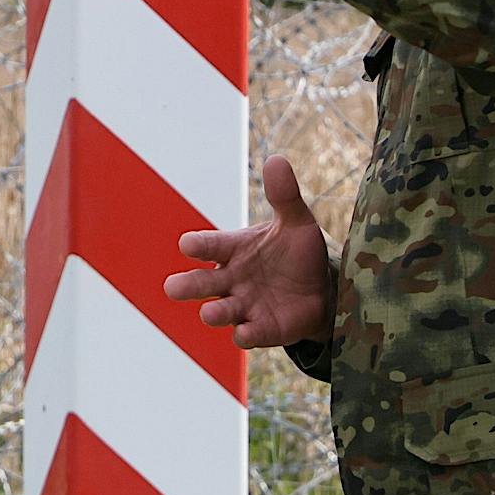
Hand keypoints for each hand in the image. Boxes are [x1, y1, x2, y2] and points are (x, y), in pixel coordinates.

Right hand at [163, 156, 335, 352]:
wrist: (321, 289)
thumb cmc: (297, 252)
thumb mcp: (296, 221)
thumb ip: (284, 195)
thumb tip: (276, 160)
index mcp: (233, 249)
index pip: (209, 245)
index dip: (198, 245)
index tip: (187, 245)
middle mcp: (232, 278)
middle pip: (202, 282)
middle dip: (188, 285)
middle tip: (172, 288)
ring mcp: (244, 305)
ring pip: (221, 311)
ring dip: (214, 313)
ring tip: (208, 313)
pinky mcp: (262, 328)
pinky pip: (249, 334)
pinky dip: (245, 334)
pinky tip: (243, 332)